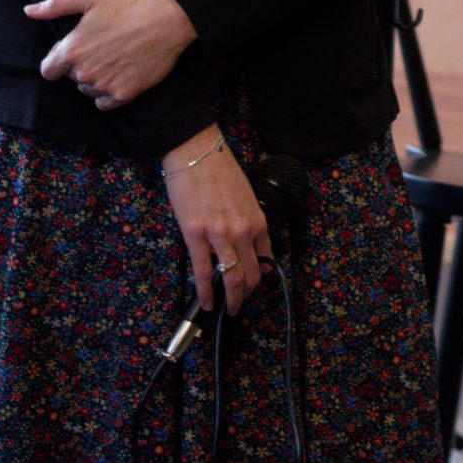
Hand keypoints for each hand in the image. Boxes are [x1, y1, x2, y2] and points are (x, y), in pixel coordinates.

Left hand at [29, 0, 197, 108]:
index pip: (48, 70)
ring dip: (95, 79)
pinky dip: (109, 93)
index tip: (76, 49)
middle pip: (71, 78)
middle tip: (103, 48)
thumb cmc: (130, 5)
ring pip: (88, 90)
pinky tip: (121, 75)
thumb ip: (55, 5)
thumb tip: (28, 11)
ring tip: (115, 59)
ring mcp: (104, 85)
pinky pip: (104, 103)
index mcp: (72, 49)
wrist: (169, 19)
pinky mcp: (124, 94)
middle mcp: (84, 71)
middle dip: (80, 66)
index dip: (59, 60)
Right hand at [161, 126, 268, 313]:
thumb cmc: (220, 172)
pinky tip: (207, 303)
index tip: (254, 285)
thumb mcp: (246, 197)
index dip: (260, 277)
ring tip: (228, 310)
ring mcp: (220, 235)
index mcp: (257, 220)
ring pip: (232, 277)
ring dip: (232, 299)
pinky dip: (206, 292)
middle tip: (240, 304)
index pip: (265, 258)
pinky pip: (203, 272)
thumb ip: (249, 222)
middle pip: (251, 273)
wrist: (197, 153)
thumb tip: (250, 246)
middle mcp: (243, 230)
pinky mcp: (196, 236)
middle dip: (247, 294)